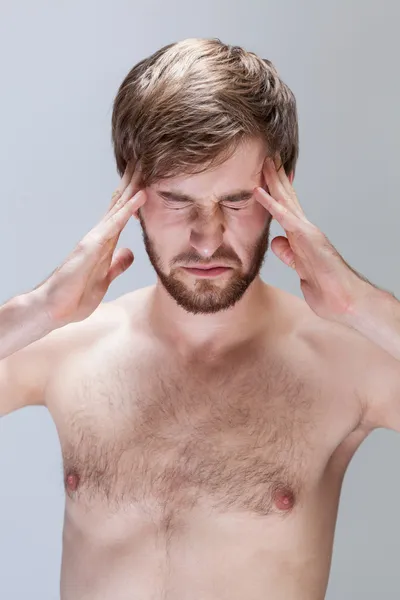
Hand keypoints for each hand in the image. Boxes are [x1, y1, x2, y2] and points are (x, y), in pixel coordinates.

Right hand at [37, 160, 146, 326]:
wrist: (55, 309)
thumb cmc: (75, 296)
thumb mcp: (105, 278)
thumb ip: (117, 264)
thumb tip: (129, 253)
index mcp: (104, 243)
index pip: (122, 213)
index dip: (134, 196)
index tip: (147, 179)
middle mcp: (100, 235)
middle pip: (119, 203)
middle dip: (133, 182)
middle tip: (146, 159)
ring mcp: (95, 239)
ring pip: (118, 206)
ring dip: (132, 186)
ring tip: (145, 165)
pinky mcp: (92, 246)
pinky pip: (114, 224)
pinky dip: (129, 208)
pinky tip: (141, 195)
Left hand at [254, 156, 366, 321]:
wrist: (345, 300)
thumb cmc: (327, 290)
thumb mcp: (300, 269)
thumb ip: (289, 254)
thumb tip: (277, 241)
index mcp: (303, 237)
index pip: (287, 209)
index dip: (277, 192)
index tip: (268, 175)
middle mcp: (305, 230)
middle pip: (287, 197)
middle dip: (276, 177)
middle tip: (266, 157)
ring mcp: (306, 232)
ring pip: (286, 199)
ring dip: (273, 180)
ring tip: (264, 161)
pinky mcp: (306, 238)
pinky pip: (284, 217)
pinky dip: (270, 203)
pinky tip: (258, 191)